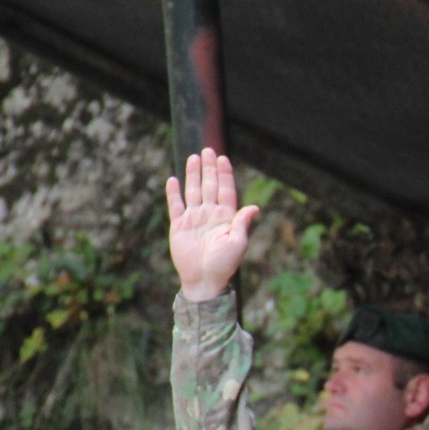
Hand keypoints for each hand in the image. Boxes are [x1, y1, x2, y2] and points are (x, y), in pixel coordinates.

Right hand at [165, 148, 258, 300]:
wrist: (204, 280)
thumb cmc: (224, 264)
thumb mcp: (237, 243)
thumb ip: (242, 223)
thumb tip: (255, 207)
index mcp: (226, 217)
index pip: (225, 190)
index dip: (224, 174)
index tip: (223, 158)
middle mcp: (210, 214)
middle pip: (209, 186)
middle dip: (209, 168)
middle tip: (208, 150)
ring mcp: (194, 219)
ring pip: (193, 191)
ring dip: (193, 175)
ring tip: (193, 158)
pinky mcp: (179, 226)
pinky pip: (176, 206)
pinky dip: (174, 193)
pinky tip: (173, 180)